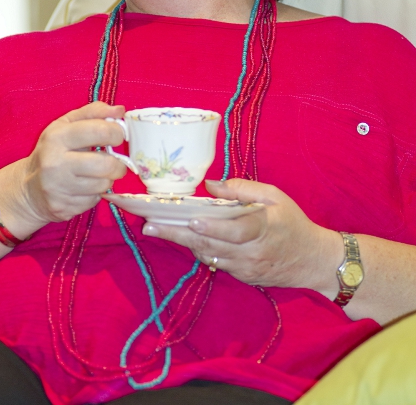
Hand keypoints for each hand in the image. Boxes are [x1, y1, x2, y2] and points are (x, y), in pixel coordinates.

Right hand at [0, 102, 129, 233]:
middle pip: (106, 164)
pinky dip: (95, 194)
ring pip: (104, 185)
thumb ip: (93, 113)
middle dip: (118, 164)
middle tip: (115, 162)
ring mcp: (58, 188)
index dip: (117, 133)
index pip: (100, 131)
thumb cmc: (52, 151)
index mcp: (57, 137)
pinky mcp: (63, 208)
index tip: (117, 136)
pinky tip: (84, 188)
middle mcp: (55, 163)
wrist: (28, 188)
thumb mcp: (65, 125)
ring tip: (97, 175)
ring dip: (107, 180)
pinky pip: (94, 201)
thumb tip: (120, 111)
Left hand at [141, 178, 338, 292]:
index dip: (212, 227)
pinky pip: (215, 263)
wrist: (315, 261)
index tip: (191, 219)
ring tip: (155, 229)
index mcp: (263, 228)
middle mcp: (252, 252)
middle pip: (210, 244)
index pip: (235, 231)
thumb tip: (210, 186)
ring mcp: (246, 268)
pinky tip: (182, 238)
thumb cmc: (293, 222)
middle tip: (149, 226)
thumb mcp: (274, 197)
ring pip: (208, 255)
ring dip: (182, 242)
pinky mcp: (243, 277)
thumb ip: (243, 189)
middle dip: (177, 234)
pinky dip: (199, 250)